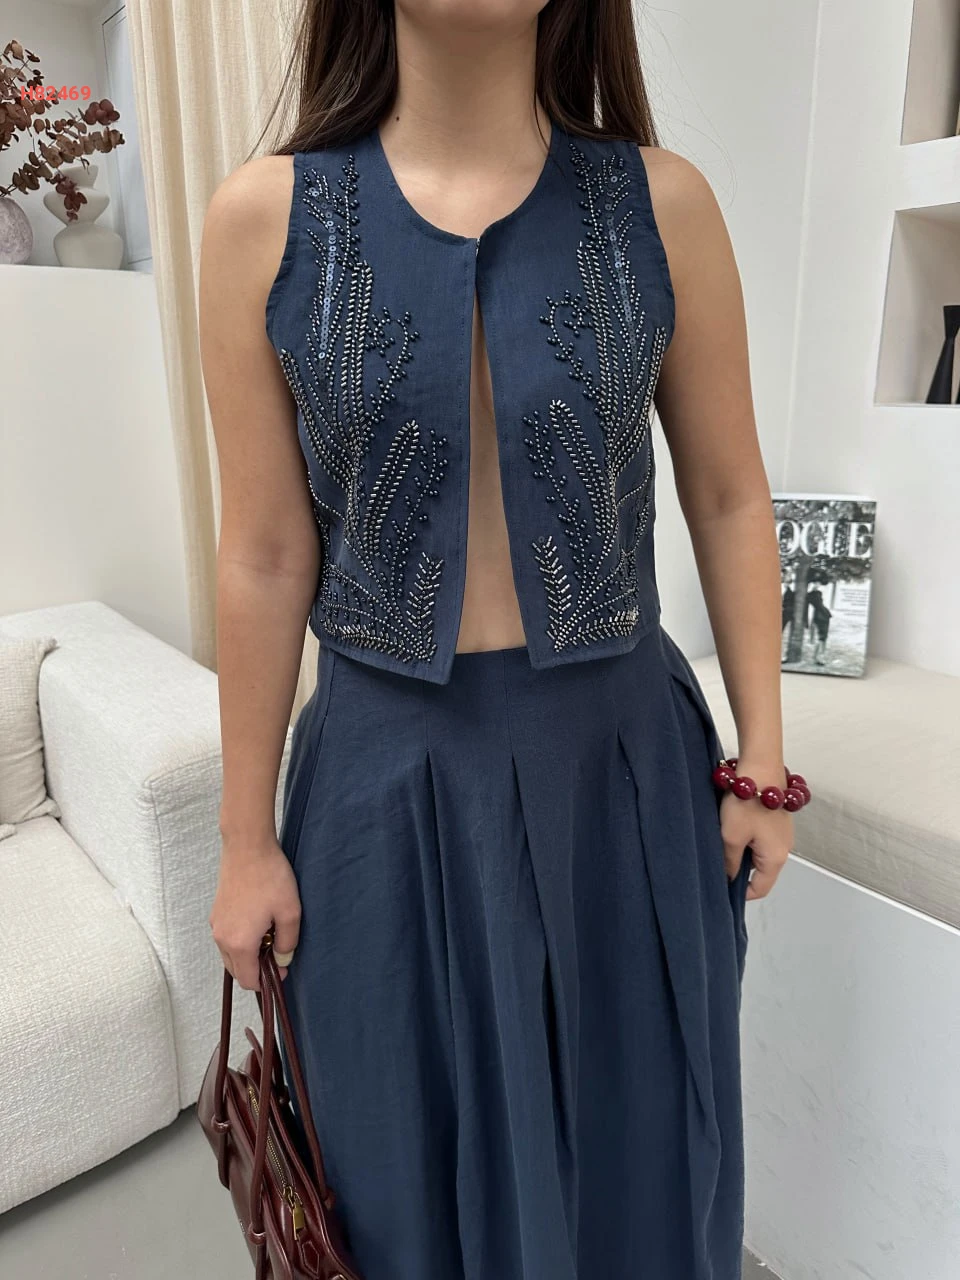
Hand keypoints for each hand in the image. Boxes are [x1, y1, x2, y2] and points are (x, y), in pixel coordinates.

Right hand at [209, 836, 300, 989]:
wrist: (247, 847)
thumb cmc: (270, 878)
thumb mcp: (290, 912)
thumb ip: (287, 942)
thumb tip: (282, 959)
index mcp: (239, 943)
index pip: (248, 980)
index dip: (266, 982)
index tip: (282, 969)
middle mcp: (221, 938)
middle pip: (236, 971)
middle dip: (256, 970)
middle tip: (277, 953)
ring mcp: (216, 925)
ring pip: (230, 955)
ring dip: (247, 956)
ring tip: (269, 935)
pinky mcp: (216, 913)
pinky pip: (226, 939)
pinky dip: (239, 942)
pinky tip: (257, 923)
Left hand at [719, 783, 792, 900]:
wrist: (760, 768)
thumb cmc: (748, 803)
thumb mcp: (731, 837)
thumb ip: (730, 862)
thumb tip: (729, 877)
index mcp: (776, 858)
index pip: (761, 888)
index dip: (741, 892)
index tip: (723, 887)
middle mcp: (784, 848)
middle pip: (761, 871)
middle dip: (739, 869)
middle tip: (719, 859)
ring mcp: (782, 833)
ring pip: (759, 853)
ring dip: (742, 850)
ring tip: (725, 838)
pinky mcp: (777, 820)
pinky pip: (761, 837)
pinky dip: (747, 837)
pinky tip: (733, 825)